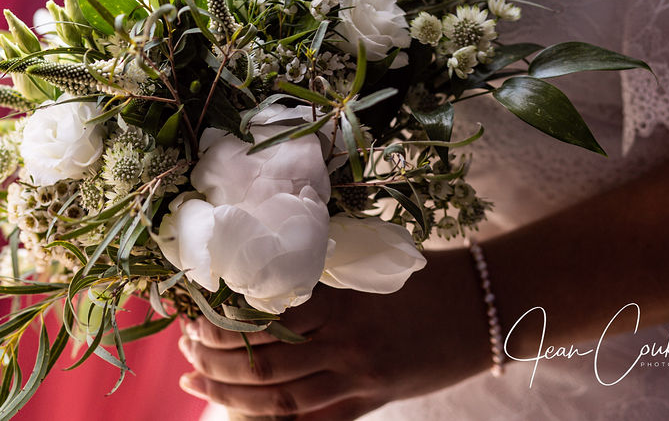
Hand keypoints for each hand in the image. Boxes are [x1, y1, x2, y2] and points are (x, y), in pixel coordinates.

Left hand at [177, 248, 491, 419]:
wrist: (483, 307)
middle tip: (184, 348)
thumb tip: (257, 271)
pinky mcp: (371, 401)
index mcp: (341, 299)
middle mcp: (345, 343)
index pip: (264, 315)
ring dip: (229, 393)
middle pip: (263, 361)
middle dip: (214, 358)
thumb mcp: (368, 262)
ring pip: (279, 399)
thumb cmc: (425, 274)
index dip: (221, 319)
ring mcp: (358, 379)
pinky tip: (241, 415)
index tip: (192, 312)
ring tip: (195, 380)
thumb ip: (317, 272)